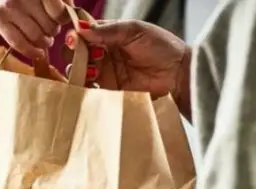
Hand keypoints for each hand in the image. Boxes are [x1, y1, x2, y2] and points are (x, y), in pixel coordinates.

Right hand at [0, 0, 74, 58]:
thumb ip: (61, 0)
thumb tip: (72, 14)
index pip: (58, 11)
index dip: (63, 19)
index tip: (60, 19)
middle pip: (49, 25)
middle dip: (53, 31)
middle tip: (50, 29)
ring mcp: (10, 7)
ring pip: (37, 37)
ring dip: (45, 42)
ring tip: (45, 39)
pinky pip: (20, 44)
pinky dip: (33, 52)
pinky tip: (38, 52)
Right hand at [65, 19, 189, 100]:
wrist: (180, 76)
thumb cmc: (163, 48)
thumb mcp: (135, 30)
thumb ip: (108, 30)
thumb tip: (81, 29)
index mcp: (111, 36)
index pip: (85, 32)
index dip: (77, 34)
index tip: (76, 37)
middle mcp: (105, 54)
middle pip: (78, 52)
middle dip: (75, 52)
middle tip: (82, 53)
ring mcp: (107, 74)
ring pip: (80, 71)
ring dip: (79, 69)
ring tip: (92, 69)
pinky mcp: (110, 93)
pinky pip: (90, 91)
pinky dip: (83, 87)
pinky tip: (89, 82)